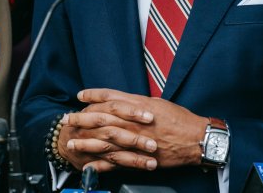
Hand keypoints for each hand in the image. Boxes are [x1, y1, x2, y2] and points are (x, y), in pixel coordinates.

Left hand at [72, 89, 208, 171]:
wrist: (195, 139)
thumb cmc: (181, 120)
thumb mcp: (158, 104)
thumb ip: (139, 103)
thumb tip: (126, 101)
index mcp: (138, 106)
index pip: (110, 98)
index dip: (93, 96)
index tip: (80, 96)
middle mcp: (133, 122)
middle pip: (101, 118)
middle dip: (81, 119)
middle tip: (67, 119)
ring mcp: (134, 141)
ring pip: (104, 141)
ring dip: (85, 142)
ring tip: (71, 144)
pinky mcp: (139, 158)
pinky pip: (115, 162)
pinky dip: (100, 165)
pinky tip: (88, 166)